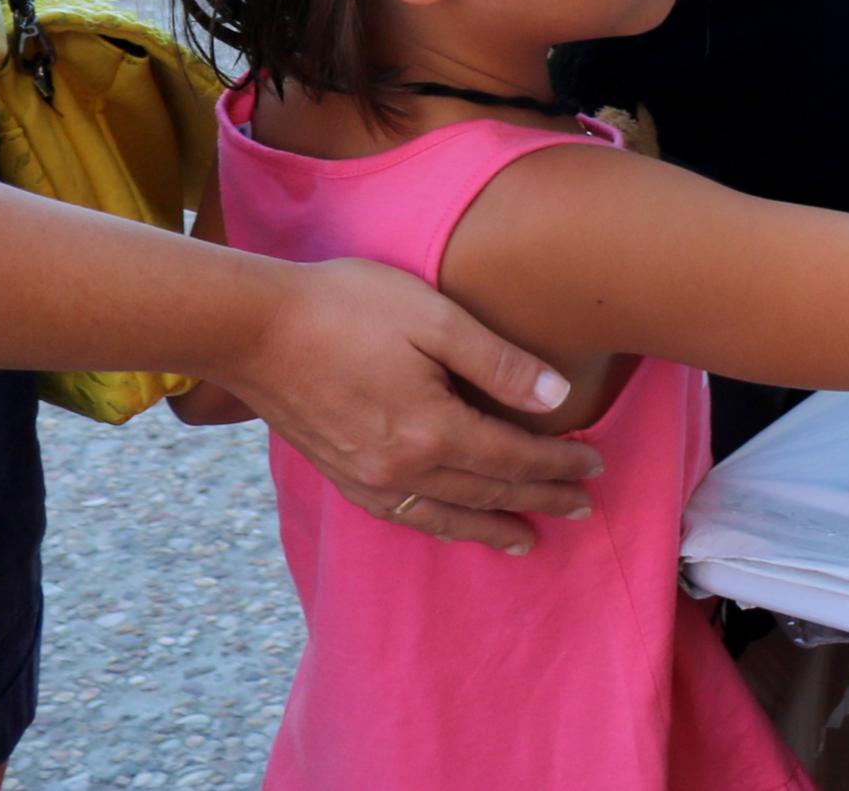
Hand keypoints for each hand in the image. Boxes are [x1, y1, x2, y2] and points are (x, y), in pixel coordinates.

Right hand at [216, 255, 604, 554]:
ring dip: (490, 528)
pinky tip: (449, 525)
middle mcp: (401, 468)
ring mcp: (365, 477)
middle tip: (581, 509)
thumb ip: (498, 361)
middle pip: (487, 492)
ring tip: (525, 541)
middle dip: (539, 500)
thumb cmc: (347, 307)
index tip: (596, 466)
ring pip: (444, 516)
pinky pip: (401, 515)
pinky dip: (437, 525)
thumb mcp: (435, 317)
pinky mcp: (340, 473)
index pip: (514, 457)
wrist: (252, 328)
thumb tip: (557, 398)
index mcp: (432, 429)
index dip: (558, 464)